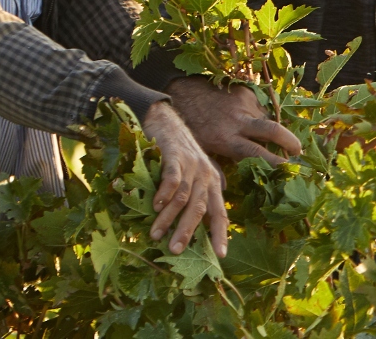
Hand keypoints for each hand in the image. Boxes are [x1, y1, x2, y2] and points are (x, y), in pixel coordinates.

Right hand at [139, 101, 228, 255]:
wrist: (166, 120)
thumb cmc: (179, 154)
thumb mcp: (194, 174)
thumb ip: (197, 196)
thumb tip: (195, 226)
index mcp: (213, 183)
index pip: (220, 212)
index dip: (220, 233)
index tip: (220, 255)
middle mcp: (206, 175)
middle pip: (200, 208)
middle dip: (188, 231)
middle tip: (176, 250)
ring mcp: (192, 164)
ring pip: (183, 197)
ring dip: (169, 217)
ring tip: (156, 234)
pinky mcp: (175, 155)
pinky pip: (172, 177)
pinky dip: (164, 192)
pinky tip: (155, 206)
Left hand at [167, 76, 302, 164]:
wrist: (182, 91)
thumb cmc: (190, 124)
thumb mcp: (198, 149)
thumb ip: (214, 167)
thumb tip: (224, 188)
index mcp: (226, 139)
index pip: (256, 153)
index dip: (274, 161)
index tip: (288, 168)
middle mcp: (238, 121)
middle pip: (272, 131)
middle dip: (289, 141)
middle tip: (299, 151)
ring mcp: (244, 104)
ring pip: (267, 119)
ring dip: (270, 129)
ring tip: (267, 137)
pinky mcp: (245, 92)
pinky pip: (259, 107)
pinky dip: (258, 116)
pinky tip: (248, 120)